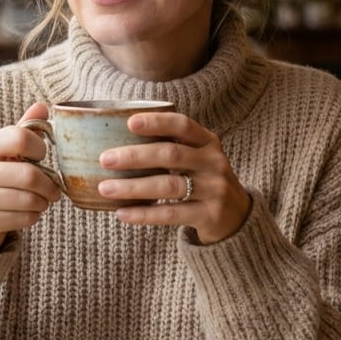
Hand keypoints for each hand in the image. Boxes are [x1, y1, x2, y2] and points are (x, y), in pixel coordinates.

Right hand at [0, 103, 63, 250]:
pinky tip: (28, 213)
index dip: (40, 149)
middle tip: (54, 189)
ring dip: (43, 202)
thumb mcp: (3, 151)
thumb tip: (42, 106)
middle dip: (49, 184)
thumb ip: (23, 130)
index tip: (42, 157)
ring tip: (42, 200)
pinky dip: (33, 217)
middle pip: (28, 174)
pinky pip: (22, 219)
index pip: (20, 138)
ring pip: (28, 199)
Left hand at [96, 112, 251, 244]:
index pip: (183, 125)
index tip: (129, 122)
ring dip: (133, 187)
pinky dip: (144, 214)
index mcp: (208, 142)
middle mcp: (214, 162)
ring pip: (168, 185)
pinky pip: (171, 213)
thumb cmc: (203, 181)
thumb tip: (116, 142)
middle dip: (135, 156)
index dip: (157, 122)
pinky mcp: (210, 215)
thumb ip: (170, 148)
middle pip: (171, 155)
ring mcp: (214, 189)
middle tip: (105, 159)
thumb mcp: (197, 159)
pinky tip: (122, 213)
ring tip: (106, 188)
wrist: (236, 217)